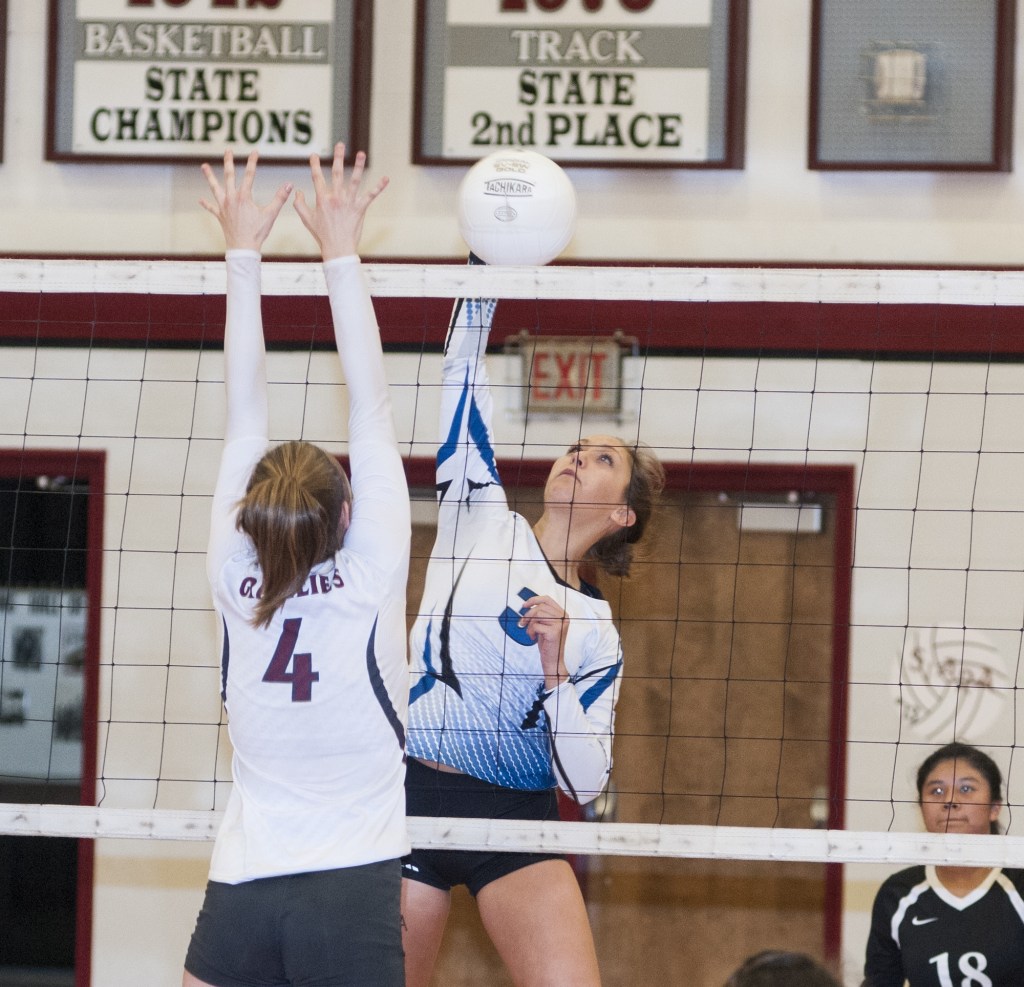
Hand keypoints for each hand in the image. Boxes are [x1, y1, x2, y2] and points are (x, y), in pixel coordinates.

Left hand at [199, 150, 291, 251]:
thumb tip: (289, 185)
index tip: (255, 152)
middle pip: (228, 176)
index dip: (253, 162)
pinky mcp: (220, 216)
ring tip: (204, 166)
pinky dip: (206, 204)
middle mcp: (231, 198)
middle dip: (228, 162)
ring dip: (209, 177)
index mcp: (243, 197)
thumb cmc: (257, 232)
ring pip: (214, 188)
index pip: (249, 175)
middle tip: (228, 150)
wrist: (243, 248)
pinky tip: (201, 200)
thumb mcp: (270, 214)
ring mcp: (223, 206)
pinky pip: (211, 208)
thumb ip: (280, 198)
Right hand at [293, 142, 387, 260]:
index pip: (317, 178)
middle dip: (338, 157)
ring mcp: (349, 203)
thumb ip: (299, 204)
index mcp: (322, 199)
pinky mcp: (360, 209)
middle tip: (340, 144)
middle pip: (337, 173)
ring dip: (358, 166)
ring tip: (362, 153)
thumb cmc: (322, 235)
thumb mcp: (307, 220)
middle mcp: (336, 198)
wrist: (337, 248)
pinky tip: (385, 179)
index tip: (314, 155)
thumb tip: (296, 191)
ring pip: (354, 180)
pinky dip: (378, 187)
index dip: (315, 165)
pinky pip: (370, 196)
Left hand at [519, 594, 569, 688]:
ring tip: (530, 633)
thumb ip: (541, 614)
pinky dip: (531, 631)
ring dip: (530, 624)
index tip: (524, 605)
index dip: (534, 600)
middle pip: (540, 607)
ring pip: (538, 615)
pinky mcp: (554, 632)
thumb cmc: (547, 643)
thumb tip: (527, 605)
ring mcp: (560, 624)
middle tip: (522, 623)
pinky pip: (536, 625)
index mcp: (563, 614)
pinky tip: (533, 638)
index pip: (547, 599)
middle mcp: (564, 617)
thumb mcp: (545, 625)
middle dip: (528, 614)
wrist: (553, 661)